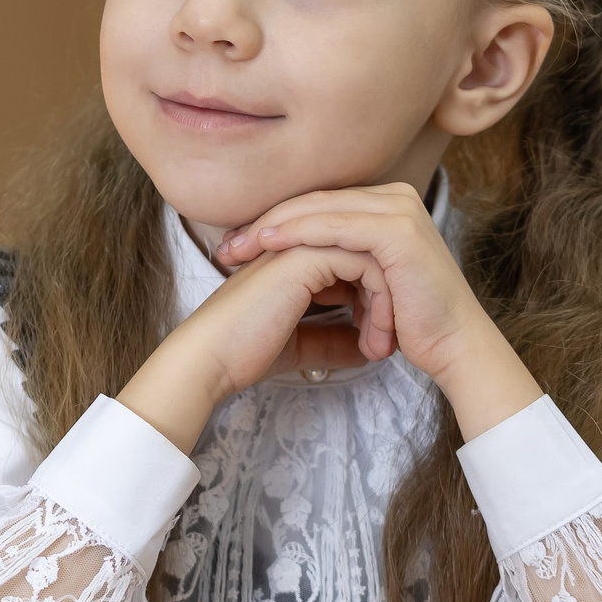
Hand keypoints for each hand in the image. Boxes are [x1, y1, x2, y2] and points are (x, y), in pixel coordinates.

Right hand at [116, 242, 393, 453]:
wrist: (213, 358)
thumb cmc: (246, 352)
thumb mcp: (301, 345)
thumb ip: (333, 340)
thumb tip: (365, 349)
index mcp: (296, 258)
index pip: (355, 260)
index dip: (374, 297)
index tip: (379, 338)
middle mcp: (301, 243)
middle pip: (368, 254)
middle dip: (386, 298)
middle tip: (388, 343)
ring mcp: (302, 243)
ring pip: (372, 256)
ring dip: (386, 302)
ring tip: (382, 344)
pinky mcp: (305, 255)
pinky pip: (365, 263)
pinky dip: (380, 300)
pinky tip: (375, 335)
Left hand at [215, 183, 540, 439]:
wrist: (454, 347)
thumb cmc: (412, 324)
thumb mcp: (366, 284)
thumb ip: (338, 264)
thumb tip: (293, 264)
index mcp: (386, 206)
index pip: (319, 206)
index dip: (275, 223)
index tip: (236, 245)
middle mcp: (395, 198)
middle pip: (315, 203)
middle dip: (265, 223)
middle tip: (226, 245)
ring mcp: (398, 210)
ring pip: (319, 210)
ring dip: (273, 226)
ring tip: (237, 246)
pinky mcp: (396, 231)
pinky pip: (335, 225)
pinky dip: (298, 232)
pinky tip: (268, 243)